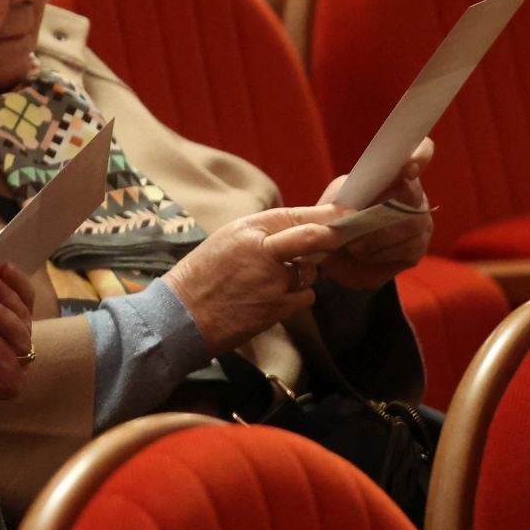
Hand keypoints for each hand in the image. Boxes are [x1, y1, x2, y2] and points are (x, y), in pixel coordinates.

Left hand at [0, 265, 36, 445]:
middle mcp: (22, 350)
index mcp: (14, 331)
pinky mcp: (10, 386)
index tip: (4, 265)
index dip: (18, 284)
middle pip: (24, 317)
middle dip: (7, 295)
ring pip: (19, 335)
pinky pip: (5, 357)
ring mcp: (19, 370)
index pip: (26, 303)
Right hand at [164, 204, 346, 354]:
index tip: (346, 214)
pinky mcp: (278, 307)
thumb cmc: (202, 276)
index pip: (295, 216)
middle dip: (332, 235)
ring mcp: (273, 282)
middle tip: (343, 235)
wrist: (182, 315)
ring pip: (310, 272)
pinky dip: (296, 297)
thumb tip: (298, 230)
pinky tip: (274, 298)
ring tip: (273, 280)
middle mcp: (263, 252)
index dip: (326, 215)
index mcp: (246, 231)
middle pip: (313, 238)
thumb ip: (261, 234)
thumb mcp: (226, 241)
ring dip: (302, 274)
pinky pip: (305, 297)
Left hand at [315, 138, 434, 290]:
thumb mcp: (333, 203)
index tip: (408, 167)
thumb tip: (348, 209)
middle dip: (382, 209)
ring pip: (410, 224)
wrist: (336, 257)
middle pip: (412, 194)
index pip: (420, 152)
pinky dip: (382, 252)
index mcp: (392, 174)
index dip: (420, 155)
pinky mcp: (417, 248)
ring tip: (353, 246)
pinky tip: (365, 255)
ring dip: (378, 236)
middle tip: (355, 222)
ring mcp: (420, 221)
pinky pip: (407, 248)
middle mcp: (413, 194)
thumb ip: (342, 199)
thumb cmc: (337, 219)